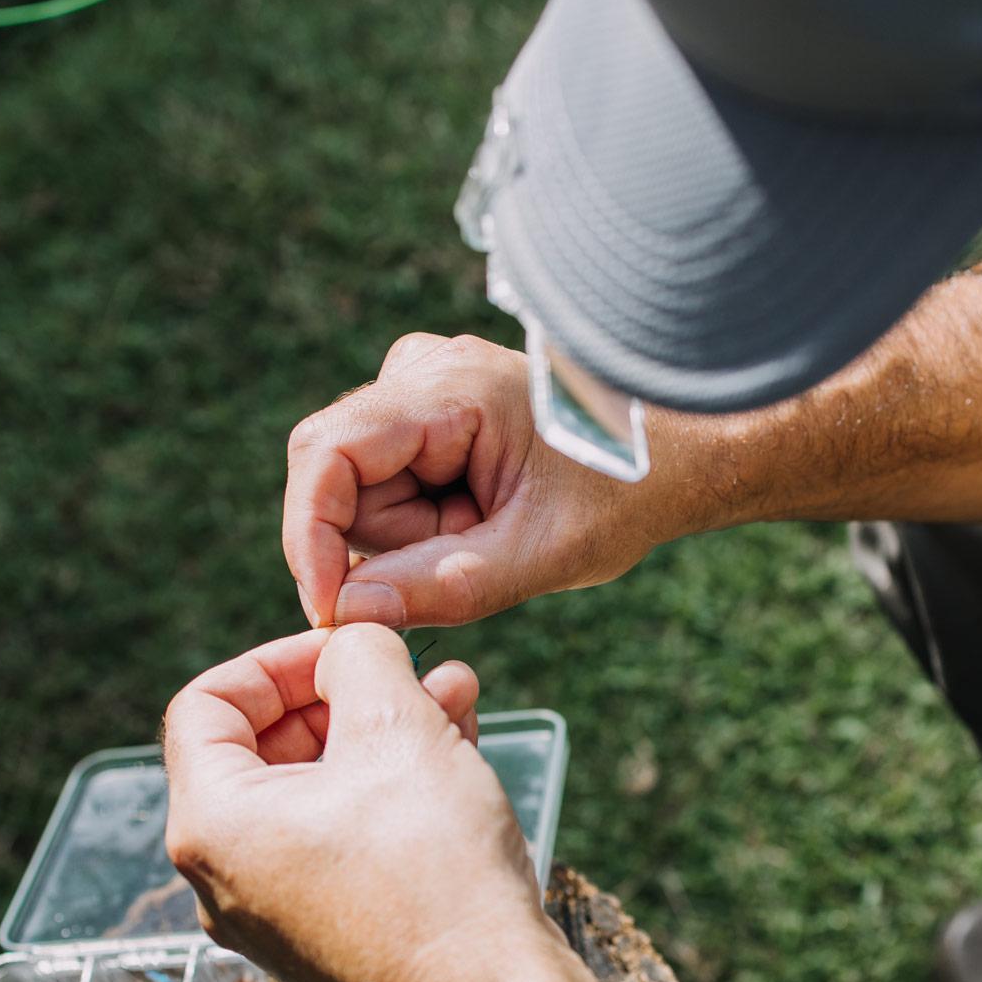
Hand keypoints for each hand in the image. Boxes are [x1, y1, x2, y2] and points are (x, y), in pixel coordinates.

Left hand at [161, 623, 564, 981]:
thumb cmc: (436, 870)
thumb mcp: (397, 727)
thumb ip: (361, 657)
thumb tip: (352, 638)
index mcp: (210, 825)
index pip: (207, 703)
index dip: (280, 656)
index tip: (350, 644)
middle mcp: (224, 878)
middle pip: (262, 746)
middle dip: (343, 693)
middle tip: (411, 665)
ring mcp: (275, 916)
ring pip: (316, 790)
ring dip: (379, 732)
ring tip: (454, 694)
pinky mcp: (328, 938)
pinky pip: (342, 838)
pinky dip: (389, 788)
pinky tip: (457, 751)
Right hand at [284, 334, 672, 628]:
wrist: (671, 461)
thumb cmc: (622, 495)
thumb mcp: (541, 556)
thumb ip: (445, 587)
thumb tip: (347, 611)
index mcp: (452, 386)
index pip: (327, 452)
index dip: (309, 535)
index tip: (329, 608)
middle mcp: (421, 370)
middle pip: (337, 481)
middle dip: (390, 540)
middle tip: (476, 550)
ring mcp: (417, 386)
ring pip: (357, 491)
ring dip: (411, 534)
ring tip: (488, 529)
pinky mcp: (419, 412)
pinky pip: (380, 485)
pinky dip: (421, 520)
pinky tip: (477, 514)